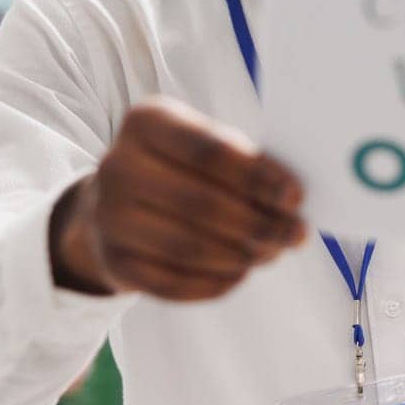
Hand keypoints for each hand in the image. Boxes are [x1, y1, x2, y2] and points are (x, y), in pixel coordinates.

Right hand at [50, 97, 307, 300]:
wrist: (110, 202)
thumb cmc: (176, 167)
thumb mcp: (201, 143)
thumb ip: (241, 162)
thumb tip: (290, 199)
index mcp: (146, 121)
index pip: (209, 151)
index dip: (257, 177)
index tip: (296, 197)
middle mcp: (117, 166)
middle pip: (202, 203)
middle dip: (259, 223)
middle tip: (295, 234)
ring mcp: (108, 218)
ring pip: (189, 247)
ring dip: (242, 256)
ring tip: (272, 252)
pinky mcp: (113, 262)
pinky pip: (174, 283)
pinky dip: (215, 282)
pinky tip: (239, 273)